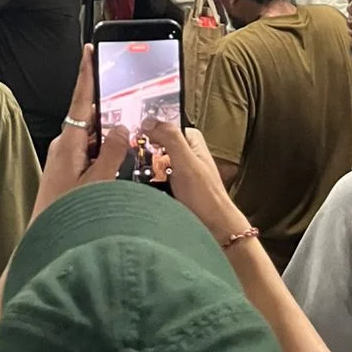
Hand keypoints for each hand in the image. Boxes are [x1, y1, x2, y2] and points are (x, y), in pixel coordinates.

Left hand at [33, 47, 129, 218]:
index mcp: (68, 141)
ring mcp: (64, 159)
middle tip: (128, 101)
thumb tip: (122, 127)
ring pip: (91, 138)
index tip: (89, 51)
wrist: (45, 244)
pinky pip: (89, 153)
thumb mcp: (97, 182)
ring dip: (108, 137)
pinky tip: (117, 164)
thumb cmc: (66, 215)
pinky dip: (103, 153)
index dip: (86, 74)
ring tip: (127, 141)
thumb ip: (111, 152)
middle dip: (109, 110)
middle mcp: (63, 145)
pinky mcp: (66, 172)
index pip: (80, 99)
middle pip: (90, 118)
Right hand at [141, 120, 245, 238]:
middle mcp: (185, 154)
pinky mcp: (172, 189)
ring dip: (145, 172)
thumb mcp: (186, 162)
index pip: (165, 126)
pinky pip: (152, 181)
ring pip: (152, 165)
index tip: (137, 137)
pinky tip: (145, 192)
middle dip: (146, 154)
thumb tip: (149, 121)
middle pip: (156, 145)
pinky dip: (147, 185)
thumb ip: (170, 137)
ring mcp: (178, 172)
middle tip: (140, 163)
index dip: (151, 130)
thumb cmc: (206, 197)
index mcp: (192, 141)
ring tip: (142, 180)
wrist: (214, 229)